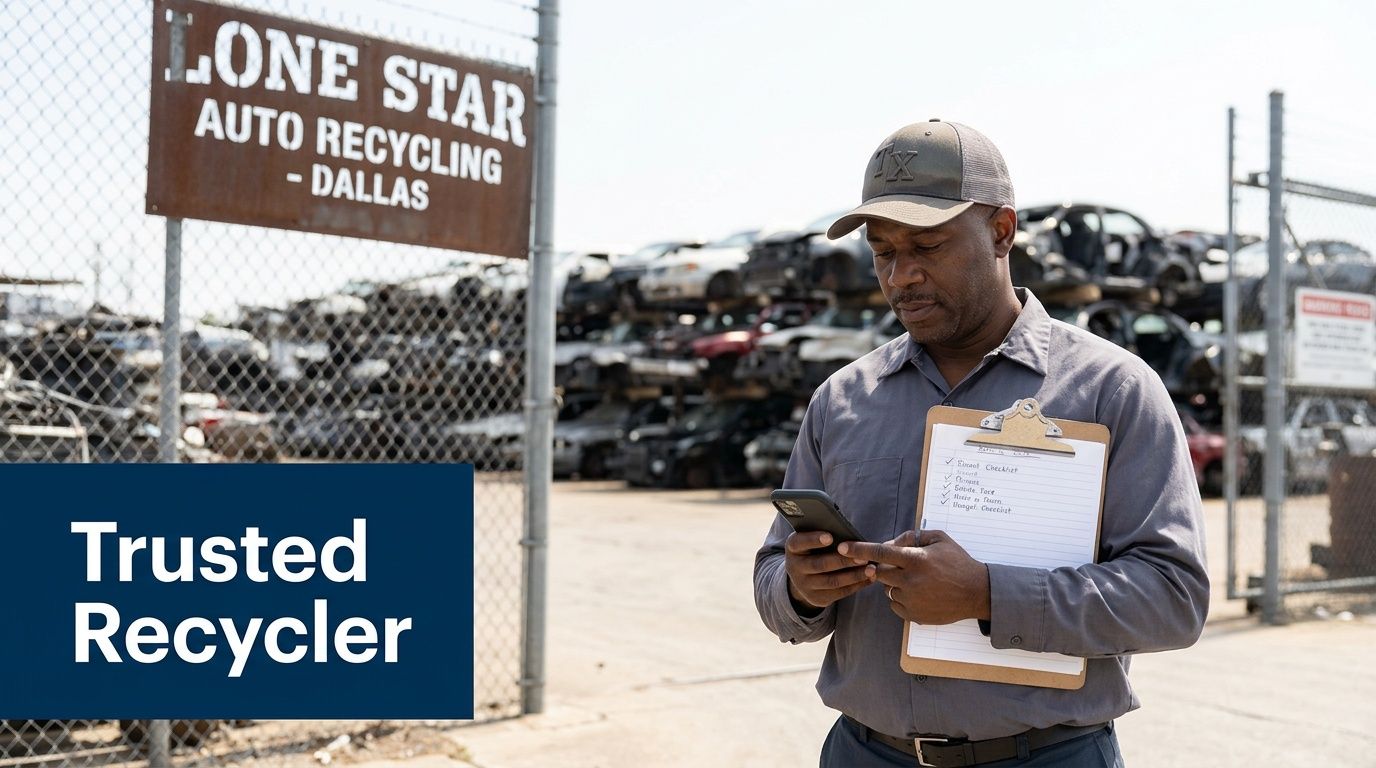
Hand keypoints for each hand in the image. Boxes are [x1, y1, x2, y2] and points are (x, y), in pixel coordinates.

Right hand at [784, 531, 874, 610]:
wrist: (803, 576)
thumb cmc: (814, 550)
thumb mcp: (812, 541)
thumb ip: (824, 536)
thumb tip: (848, 535)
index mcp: (793, 548)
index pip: (799, 542)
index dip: (813, 540)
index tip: (830, 537)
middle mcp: (794, 568)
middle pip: (820, 564)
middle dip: (843, 561)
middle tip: (863, 557)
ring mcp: (804, 586)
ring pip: (832, 581)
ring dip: (854, 575)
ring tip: (871, 569)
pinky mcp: (816, 599)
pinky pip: (839, 593)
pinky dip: (856, 585)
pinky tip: (869, 578)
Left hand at [838, 530, 990, 624]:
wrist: (976, 593)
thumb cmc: (957, 562)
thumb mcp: (939, 539)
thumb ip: (911, 537)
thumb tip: (889, 544)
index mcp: (916, 559)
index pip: (880, 553)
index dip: (859, 550)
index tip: (842, 548)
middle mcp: (910, 580)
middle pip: (879, 572)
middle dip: (884, 567)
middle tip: (903, 565)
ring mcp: (911, 599)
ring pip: (887, 588)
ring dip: (895, 582)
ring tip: (919, 581)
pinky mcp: (913, 614)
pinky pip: (895, 603)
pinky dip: (902, 597)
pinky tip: (920, 593)